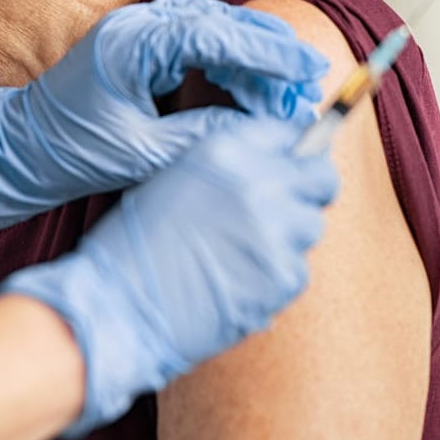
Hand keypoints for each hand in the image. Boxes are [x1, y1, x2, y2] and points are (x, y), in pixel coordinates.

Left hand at [0, 0, 328, 234]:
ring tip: (290, 89)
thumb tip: (260, 132)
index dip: (267, 52)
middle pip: (220, 23)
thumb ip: (202, 138)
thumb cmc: (68, 152)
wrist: (18, 150)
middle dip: (269, 52)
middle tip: (310, 80)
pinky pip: (196, 44)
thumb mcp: (143, 154)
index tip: (306, 70)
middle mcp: (135, 26)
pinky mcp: (138, 47)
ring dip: (252, 57)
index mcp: (132, 44)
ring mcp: (136, 32)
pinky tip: (252, 89)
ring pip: (212, 30)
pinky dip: (229, 63)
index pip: (215, 34)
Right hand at [0, 113, 339, 435]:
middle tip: (287, 209)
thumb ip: (228, 168)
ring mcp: (276, 231)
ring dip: (288, 238)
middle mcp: (258, 183)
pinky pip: (298, 270)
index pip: (289, 134)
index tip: (290, 168)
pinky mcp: (283, 277)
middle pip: (320, 177)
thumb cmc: (135, 246)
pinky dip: (275, 278)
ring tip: (244, 254)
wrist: (119, 305)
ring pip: (311, 226)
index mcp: (226, 150)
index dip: (291, 154)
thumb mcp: (175, 179)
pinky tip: (238, 282)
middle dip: (309, 190)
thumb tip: (276, 168)